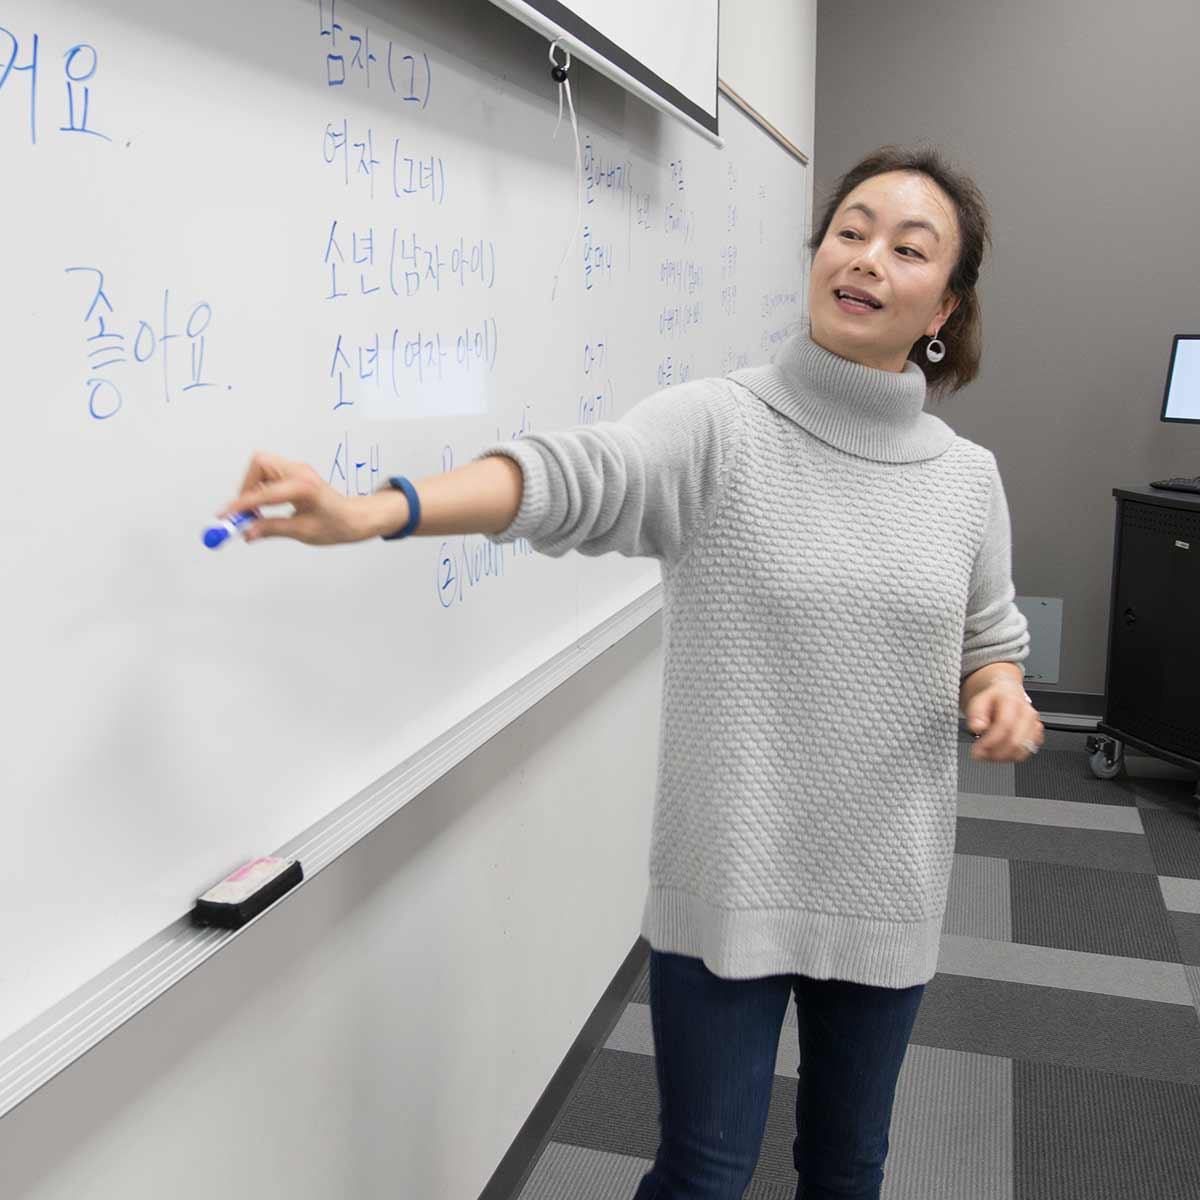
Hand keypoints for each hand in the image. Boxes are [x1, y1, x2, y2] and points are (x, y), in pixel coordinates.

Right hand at [217, 451, 374, 544]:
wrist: (354, 518)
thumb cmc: (336, 524)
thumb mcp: (303, 532)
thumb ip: (272, 529)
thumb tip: (247, 532)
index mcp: (303, 486)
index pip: (263, 492)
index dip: (241, 505)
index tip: (226, 516)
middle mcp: (299, 472)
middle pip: (258, 464)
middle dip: (245, 487)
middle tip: (244, 513)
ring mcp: (297, 469)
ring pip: (261, 466)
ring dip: (252, 487)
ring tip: (256, 512)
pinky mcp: (295, 473)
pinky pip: (269, 473)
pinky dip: (260, 488)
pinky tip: (266, 507)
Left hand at [964, 682, 1044, 761]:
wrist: (1006, 694)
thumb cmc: (993, 700)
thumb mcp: (978, 701)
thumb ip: (975, 714)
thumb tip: (976, 727)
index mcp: (1012, 701)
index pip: (1004, 725)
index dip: (990, 741)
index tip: (977, 749)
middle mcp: (1027, 713)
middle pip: (1015, 741)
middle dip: (995, 753)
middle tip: (980, 754)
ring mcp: (1034, 725)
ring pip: (1022, 750)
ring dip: (1002, 757)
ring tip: (988, 754)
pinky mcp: (1036, 736)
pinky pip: (1026, 753)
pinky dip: (1011, 757)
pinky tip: (999, 752)